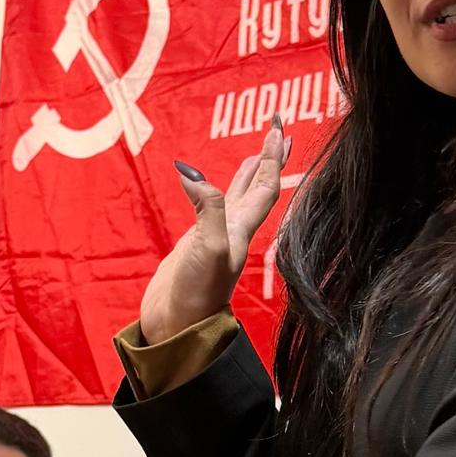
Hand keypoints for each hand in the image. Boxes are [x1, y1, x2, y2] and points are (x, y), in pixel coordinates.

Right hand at [141, 120, 290, 343]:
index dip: (273, 156)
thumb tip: (192, 172)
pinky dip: (211, 190)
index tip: (278, 129)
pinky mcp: (196, 244)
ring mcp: (216, 236)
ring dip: (248, 173)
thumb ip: (206, 208)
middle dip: (268, 158)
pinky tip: (205, 186)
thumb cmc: (197, 292)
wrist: (177, 327)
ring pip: (237, 197)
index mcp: (243, 228)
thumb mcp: (207, 247)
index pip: (266, 184)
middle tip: (277, 131)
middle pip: (259, 187)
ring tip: (257, 154)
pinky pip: (210, 207)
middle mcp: (235, 229)